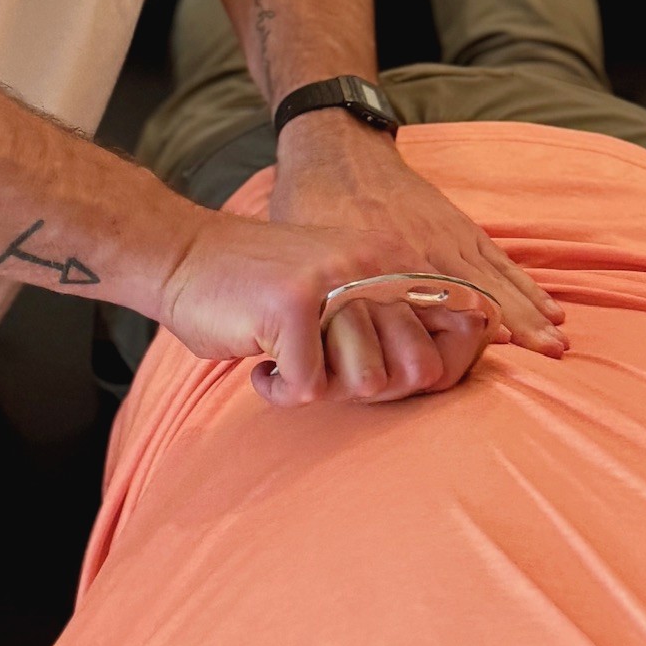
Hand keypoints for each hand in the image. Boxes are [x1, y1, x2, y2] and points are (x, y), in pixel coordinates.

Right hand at [155, 203, 484, 409]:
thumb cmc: (263, 288)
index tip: (388, 378)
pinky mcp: (292, 307)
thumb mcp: (339, 286)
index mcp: (390, 258)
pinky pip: (308, 390)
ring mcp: (333, 283)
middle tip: (325, 369)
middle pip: (415, 370)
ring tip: (290, 359)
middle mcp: (371, 264)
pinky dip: (279, 389)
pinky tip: (259, 361)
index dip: (432, 371)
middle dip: (371, 387)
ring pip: (365, 384)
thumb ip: (388, 319)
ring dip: (321, 387)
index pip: (461, 328)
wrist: (184, 255)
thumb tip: (437, 373)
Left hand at [269, 111, 566, 399]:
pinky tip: (544, 303)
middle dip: (518, 327)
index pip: (443, 308)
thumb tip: (333, 355)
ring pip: (498, 277)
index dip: (471, 337)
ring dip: (530, 309)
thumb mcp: (317, 258)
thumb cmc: (317, 205)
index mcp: (394, 265)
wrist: (336, 147)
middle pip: (482, 293)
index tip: (505, 355)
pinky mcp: (455, 222)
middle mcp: (429, 251)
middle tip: (550, 355)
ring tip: (557, 339)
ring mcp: (447, 234)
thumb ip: (335, 303)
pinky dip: (522, 282)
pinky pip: (496, 256)